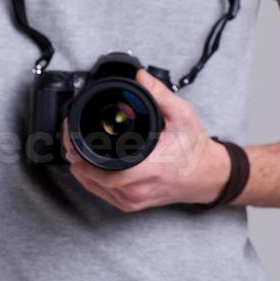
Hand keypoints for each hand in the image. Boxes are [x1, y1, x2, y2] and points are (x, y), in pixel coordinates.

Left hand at [61, 67, 230, 211]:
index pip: (103, 170)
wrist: (209, 176)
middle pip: (92, 178)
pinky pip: (103, 194)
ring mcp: (135, 200)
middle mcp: (139, 189)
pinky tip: (86, 165)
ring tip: (75, 146)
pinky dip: (90, 180)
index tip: (73, 132)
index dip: (81, 152)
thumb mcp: (182, 115)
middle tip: (70, 135)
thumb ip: (159, 94)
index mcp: (149, 168)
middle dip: (75, 155)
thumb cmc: (196, 149)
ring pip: (95, 188)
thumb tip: (139, 76)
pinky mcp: (133, 204)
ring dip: (80, 168)